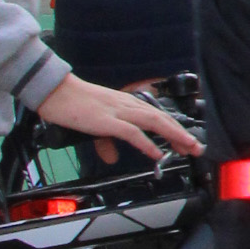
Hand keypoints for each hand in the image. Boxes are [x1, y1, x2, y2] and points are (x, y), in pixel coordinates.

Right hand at [36, 73, 201, 159]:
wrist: (53, 90)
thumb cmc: (72, 104)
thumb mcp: (94, 125)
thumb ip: (105, 142)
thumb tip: (111, 158)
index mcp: (125, 104)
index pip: (156, 115)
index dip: (174, 128)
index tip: (186, 141)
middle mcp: (127, 105)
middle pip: (161, 118)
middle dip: (181, 133)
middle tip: (196, 147)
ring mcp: (118, 112)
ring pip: (154, 122)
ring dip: (174, 135)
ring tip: (188, 147)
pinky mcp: (106, 120)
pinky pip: (131, 133)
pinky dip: (146, 143)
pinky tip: (157, 153)